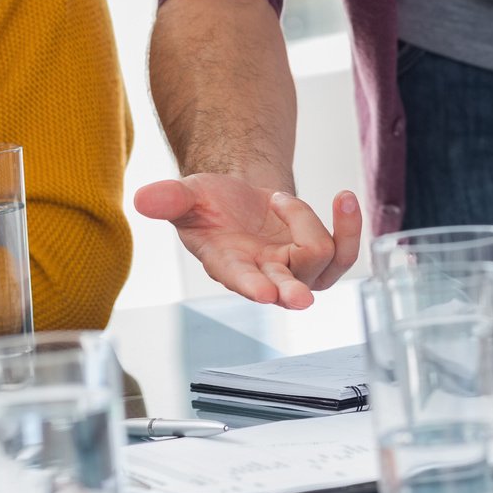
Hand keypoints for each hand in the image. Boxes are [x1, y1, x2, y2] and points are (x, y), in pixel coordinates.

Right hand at [133, 172, 360, 307]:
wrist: (241, 199)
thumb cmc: (211, 205)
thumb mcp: (188, 195)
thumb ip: (170, 198)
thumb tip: (142, 198)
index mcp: (230, 265)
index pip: (241, 279)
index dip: (251, 286)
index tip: (264, 294)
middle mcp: (266, 274)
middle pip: (288, 287)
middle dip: (292, 292)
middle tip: (298, 297)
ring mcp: (297, 268)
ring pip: (321, 259)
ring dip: (310, 223)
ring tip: (284, 196)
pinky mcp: (320, 255)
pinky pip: (344, 251)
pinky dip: (349, 227)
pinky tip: (345, 199)